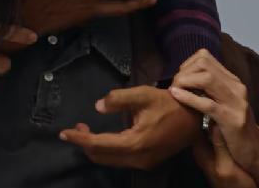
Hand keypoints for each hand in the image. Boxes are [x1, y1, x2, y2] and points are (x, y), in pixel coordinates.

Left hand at [58, 86, 200, 169]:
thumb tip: (98, 107)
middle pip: (101, 156)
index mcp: (135, 143)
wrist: (195, 118)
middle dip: (85, 143)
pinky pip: (120, 159)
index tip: (64, 132)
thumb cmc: (169, 104)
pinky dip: (108, 149)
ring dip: (95, 146)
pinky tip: (107, 136)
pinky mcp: (147, 161)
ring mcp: (143, 163)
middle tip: (77, 126)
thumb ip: (118, 99)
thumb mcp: (144, 95)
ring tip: (87, 129)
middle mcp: (137, 158)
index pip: (98, 144)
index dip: (79, 138)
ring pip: (110, 160)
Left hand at [169, 50, 258, 187]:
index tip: (179, 80)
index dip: (187, 65)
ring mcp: (236, 103)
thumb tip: (186, 78)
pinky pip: (207, 103)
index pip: (206, 57)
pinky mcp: (231, 120)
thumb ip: (210, 92)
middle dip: (184, 72)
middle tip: (175, 86)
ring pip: (206, 79)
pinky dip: (188, 98)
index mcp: (233, 82)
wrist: (253, 153)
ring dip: (185, 82)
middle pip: (204, 63)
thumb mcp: (223, 105)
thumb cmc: (232, 131)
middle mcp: (237, 87)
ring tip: (174, 91)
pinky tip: (176, 96)